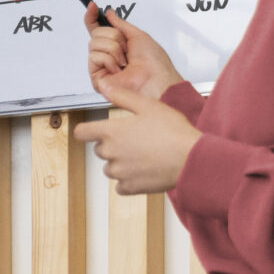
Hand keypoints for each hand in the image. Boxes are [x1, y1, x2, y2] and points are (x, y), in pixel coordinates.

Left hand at [74, 75, 202, 194]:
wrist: (191, 158)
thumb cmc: (173, 131)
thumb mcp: (147, 105)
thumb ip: (121, 96)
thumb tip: (104, 86)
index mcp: (111, 132)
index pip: (81, 132)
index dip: (86, 130)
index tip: (92, 131)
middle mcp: (111, 153)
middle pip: (99, 150)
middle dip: (112, 144)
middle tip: (135, 139)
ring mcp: (120, 172)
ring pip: (110, 168)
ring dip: (120, 162)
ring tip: (143, 154)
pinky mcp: (130, 187)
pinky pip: (121, 185)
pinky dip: (129, 179)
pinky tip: (144, 170)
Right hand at [83, 3, 184, 98]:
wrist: (155, 80)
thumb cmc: (154, 63)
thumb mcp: (139, 35)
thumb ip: (121, 23)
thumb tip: (110, 14)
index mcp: (118, 45)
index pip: (98, 28)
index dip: (93, 16)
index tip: (92, 6)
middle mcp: (108, 54)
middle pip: (96, 33)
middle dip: (113, 36)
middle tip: (126, 48)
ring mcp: (102, 65)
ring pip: (94, 43)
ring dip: (114, 48)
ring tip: (124, 61)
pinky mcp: (97, 76)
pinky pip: (94, 56)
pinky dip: (109, 60)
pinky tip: (118, 69)